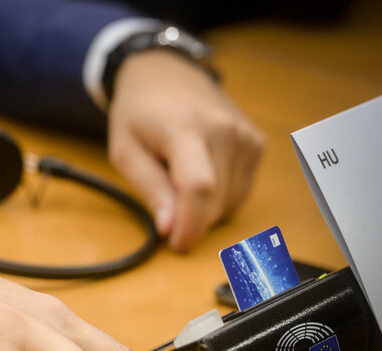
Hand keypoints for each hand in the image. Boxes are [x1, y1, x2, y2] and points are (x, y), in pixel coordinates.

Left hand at [108, 49, 263, 250]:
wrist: (165, 72)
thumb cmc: (139, 113)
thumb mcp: (125, 151)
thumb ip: (149, 188)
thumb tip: (169, 228)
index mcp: (184, 129)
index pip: (199, 186)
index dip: (191, 224)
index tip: (178, 245)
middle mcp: (223, 130)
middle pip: (215, 202)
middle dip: (190, 218)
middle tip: (165, 198)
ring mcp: (245, 135)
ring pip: (230, 203)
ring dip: (204, 207)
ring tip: (180, 175)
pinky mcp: (256, 143)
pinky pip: (241, 193)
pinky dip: (220, 196)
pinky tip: (202, 172)